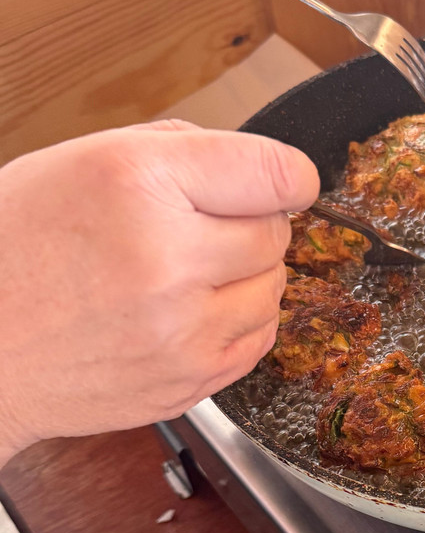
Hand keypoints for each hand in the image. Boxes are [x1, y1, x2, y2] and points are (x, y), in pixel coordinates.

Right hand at [0, 120, 318, 462]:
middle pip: (276, 235)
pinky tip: (191, 312)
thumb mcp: (82, 161)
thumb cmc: (17, 247)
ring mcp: (181, 330)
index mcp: (138, 185)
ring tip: (187, 275)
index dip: (289, 178)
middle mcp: (166, 259)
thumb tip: (260, 171)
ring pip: (273, 290)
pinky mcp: (189, 381)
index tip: (286, 185)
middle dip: (250, 226)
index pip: (274, 174)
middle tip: (201, 232)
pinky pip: (259, 340)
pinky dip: (238, 322)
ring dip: (245, 278)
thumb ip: (180, 151)